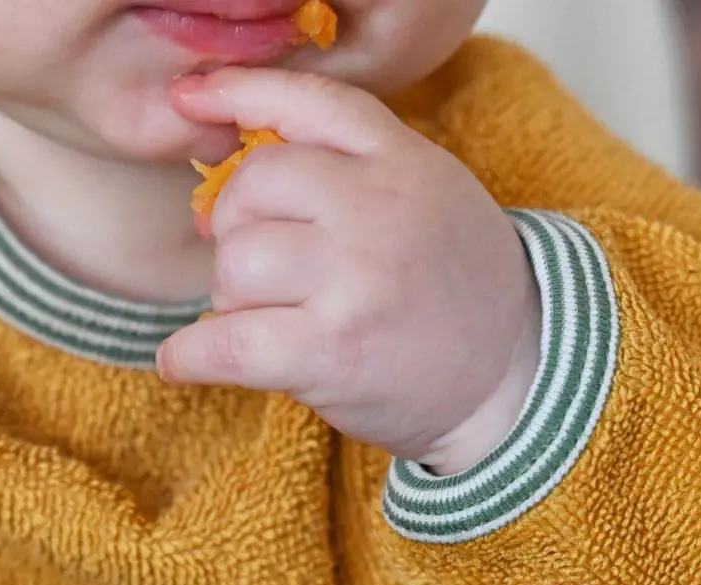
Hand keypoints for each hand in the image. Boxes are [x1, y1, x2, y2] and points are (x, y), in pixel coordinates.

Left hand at [160, 68, 542, 473]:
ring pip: (234, 265)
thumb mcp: (424, 191)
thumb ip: (346, 166)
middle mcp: (378, 210)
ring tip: (271, 319)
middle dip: (235, 230)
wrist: (514, 374)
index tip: (191, 99)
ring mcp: (355, 281)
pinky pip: (223, 342)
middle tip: (263, 270)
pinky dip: (189, 355)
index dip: (238, 93)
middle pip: (250, 188)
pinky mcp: (331, 352)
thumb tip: (220, 185)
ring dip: (231, 299)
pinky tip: (186, 359)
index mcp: (401, 161)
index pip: (307, 103)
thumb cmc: (451, 285)